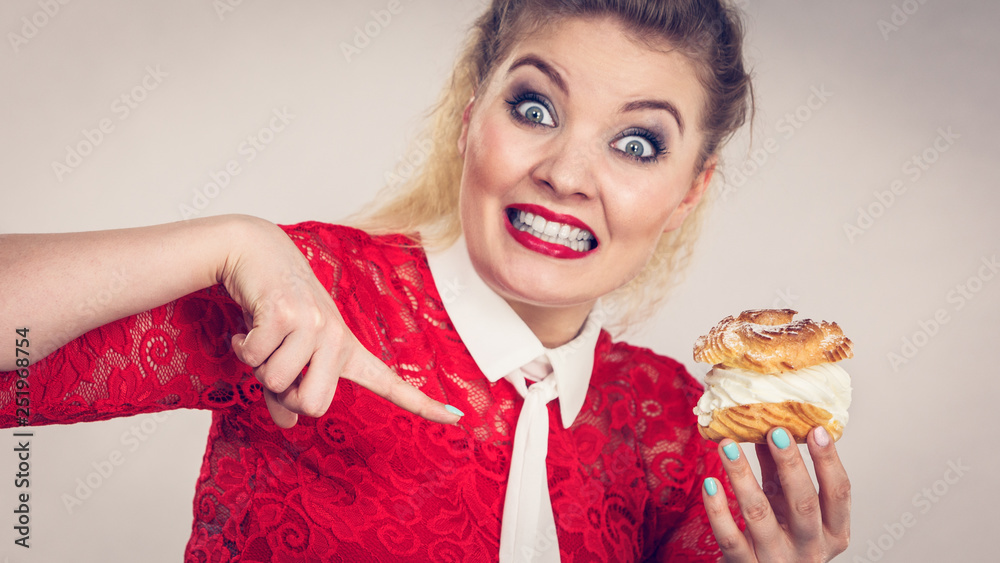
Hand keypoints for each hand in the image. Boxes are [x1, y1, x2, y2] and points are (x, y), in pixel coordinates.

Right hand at [218, 216, 461, 427]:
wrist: (256, 254)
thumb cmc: (274, 308)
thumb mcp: (288, 352)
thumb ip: (288, 392)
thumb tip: (288, 424)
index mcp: (346, 351)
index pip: (390, 384)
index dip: (422, 404)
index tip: (457, 418)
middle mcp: (338, 337)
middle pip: (314, 406)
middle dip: (284, 395)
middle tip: (275, 363)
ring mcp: (315, 324)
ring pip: (277, 381)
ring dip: (257, 365)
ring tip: (263, 335)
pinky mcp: (286, 313)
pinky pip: (255, 357)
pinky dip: (242, 346)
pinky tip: (248, 325)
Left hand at [702, 427, 850, 561]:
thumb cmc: (779, 537)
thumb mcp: (788, 506)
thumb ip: (781, 472)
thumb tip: (770, 425)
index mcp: (834, 532)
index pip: (838, 493)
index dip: (828, 460)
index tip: (815, 428)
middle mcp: (811, 549)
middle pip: (803, 503)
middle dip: (790, 463)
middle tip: (774, 430)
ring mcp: (778, 560)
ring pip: (759, 515)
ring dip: (742, 475)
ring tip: (727, 445)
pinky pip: (730, 536)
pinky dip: (718, 509)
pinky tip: (710, 483)